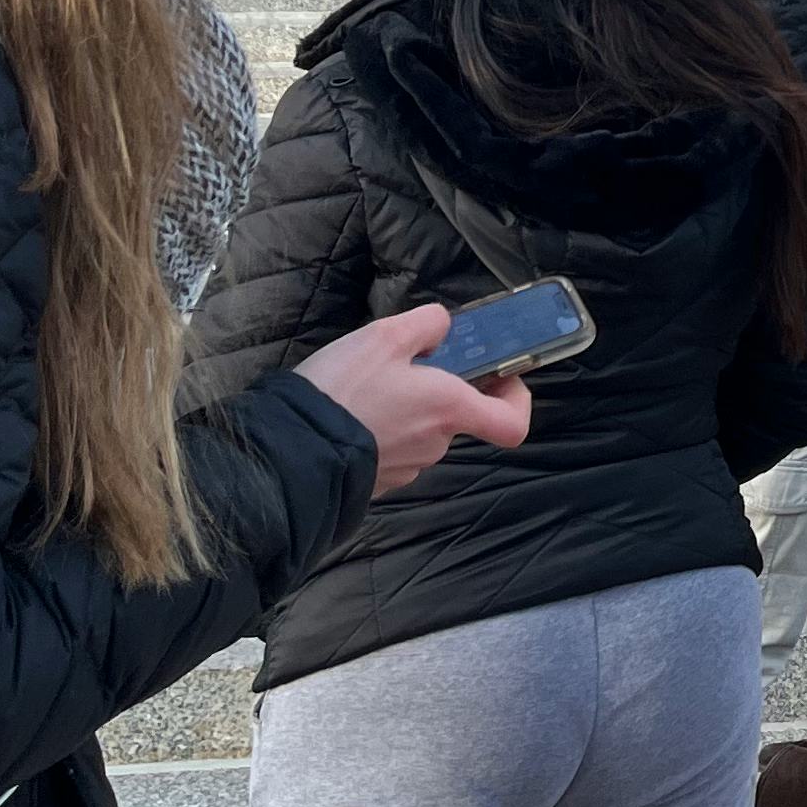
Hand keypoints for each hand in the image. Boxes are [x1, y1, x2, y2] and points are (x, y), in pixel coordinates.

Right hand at [297, 304, 534, 491]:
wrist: (290, 449)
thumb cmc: (344, 389)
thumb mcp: (384, 336)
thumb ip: (426, 324)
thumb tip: (443, 329)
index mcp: (449, 409)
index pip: (512, 424)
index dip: (516, 399)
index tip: (500, 378)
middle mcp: (435, 445)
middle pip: (455, 418)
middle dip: (437, 391)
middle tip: (403, 365)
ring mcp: (406, 468)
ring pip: (421, 432)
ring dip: (406, 410)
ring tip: (367, 386)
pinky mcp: (378, 482)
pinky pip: (392, 449)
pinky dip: (382, 430)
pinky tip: (352, 412)